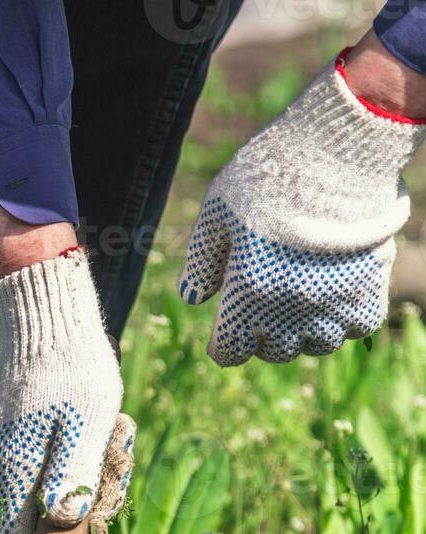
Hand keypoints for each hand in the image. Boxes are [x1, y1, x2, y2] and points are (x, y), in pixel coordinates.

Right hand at [0, 251, 124, 533]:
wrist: (43, 319)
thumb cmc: (73, 372)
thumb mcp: (88, 426)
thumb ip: (73, 477)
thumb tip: (63, 522)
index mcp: (13, 474)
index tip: (88, 513)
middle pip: (33, 514)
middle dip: (72, 497)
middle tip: (108, 457)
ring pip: (35, 485)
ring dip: (70, 470)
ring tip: (98, 430)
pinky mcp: (1, 433)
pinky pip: (32, 459)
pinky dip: (60, 448)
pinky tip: (79, 419)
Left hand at [179, 40, 425, 365]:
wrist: (336, 154)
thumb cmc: (267, 178)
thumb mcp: (216, 214)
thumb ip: (201, 260)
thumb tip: (192, 298)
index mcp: (246, 297)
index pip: (229, 352)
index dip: (224, 345)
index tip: (226, 334)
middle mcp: (287, 313)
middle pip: (275, 352)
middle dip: (266, 337)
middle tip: (267, 309)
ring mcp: (330, 306)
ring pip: (318, 345)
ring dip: (308, 332)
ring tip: (304, 303)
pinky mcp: (368, 291)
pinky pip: (359, 328)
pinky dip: (349, 319)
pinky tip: (339, 296)